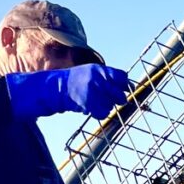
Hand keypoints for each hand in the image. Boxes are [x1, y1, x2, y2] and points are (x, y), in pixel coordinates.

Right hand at [5, 64, 130, 120]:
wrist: (56, 87)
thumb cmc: (76, 80)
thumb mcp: (92, 72)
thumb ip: (108, 76)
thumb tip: (128, 85)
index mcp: (100, 70)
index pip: (122, 77)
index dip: (125, 85)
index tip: (124, 89)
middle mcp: (97, 79)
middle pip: (119, 94)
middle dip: (119, 99)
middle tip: (116, 100)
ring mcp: (93, 92)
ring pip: (111, 105)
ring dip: (106, 106)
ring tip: (96, 102)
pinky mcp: (88, 103)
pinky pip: (103, 113)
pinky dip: (100, 113)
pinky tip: (92, 108)